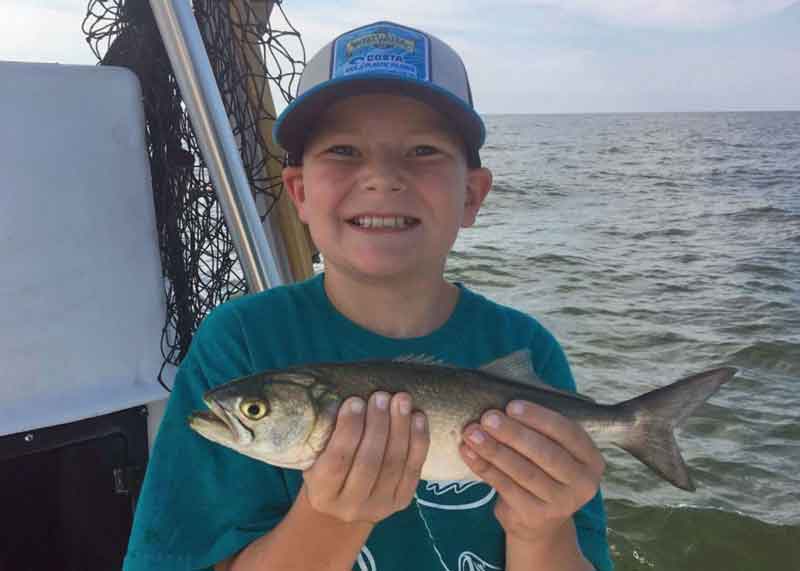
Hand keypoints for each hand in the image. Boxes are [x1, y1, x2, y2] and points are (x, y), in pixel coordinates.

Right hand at [302, 392, 429, 524]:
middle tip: (381, 396)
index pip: (337, 461)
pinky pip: (414, 469)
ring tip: (401, 400)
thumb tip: (346, 399)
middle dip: (377, 425)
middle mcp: (350, 506)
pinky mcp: (402, 502)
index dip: (348, 429)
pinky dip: (418, 441)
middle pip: (369, 462)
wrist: (343, 508)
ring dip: (400, 428)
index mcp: (322, 494)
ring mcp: (379, 506)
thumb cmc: (325, 469)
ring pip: (394, 464)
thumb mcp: (315, 457)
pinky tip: (418, 418)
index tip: (355, 401)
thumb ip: (326, 435)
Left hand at [459, 400, 603, 544]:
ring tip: (472, 433)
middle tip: (488, 418)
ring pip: (523, 471)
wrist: (539, 521)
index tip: (512, 405)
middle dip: (513, 433)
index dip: (539, 418)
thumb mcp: (553, 449)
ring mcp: (560, 503)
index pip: (568, 433)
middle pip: (545, 454)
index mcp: (591, 459)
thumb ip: (540, 428)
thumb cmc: (543, 468)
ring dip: (494, 449)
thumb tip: (502, 399)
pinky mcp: (535, 515)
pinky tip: (468, 452)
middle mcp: (583, 483)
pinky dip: (484, 467)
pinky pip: (505, 486)